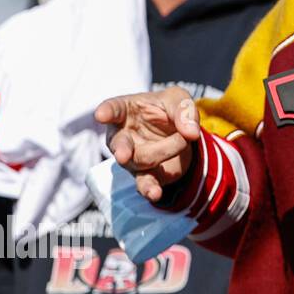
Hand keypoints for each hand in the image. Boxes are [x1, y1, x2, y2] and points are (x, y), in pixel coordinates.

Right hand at [94, 87, 198, 202]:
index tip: (101, 115)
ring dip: (164, 151)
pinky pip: (144, 183)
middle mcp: (123, 135)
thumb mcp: (180, 100)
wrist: (183, 134)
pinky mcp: (146, 174)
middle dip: (121, 149)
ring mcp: (132, 157)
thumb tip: (191, 133)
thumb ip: (185, 111)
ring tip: (184, 141)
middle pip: (118, 143)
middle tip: (123, 154)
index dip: (106, 111)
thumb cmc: (172, 110)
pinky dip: (149, 189)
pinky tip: (155, 193)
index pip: (113, 108)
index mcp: (126, 111)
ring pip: (139, 161)